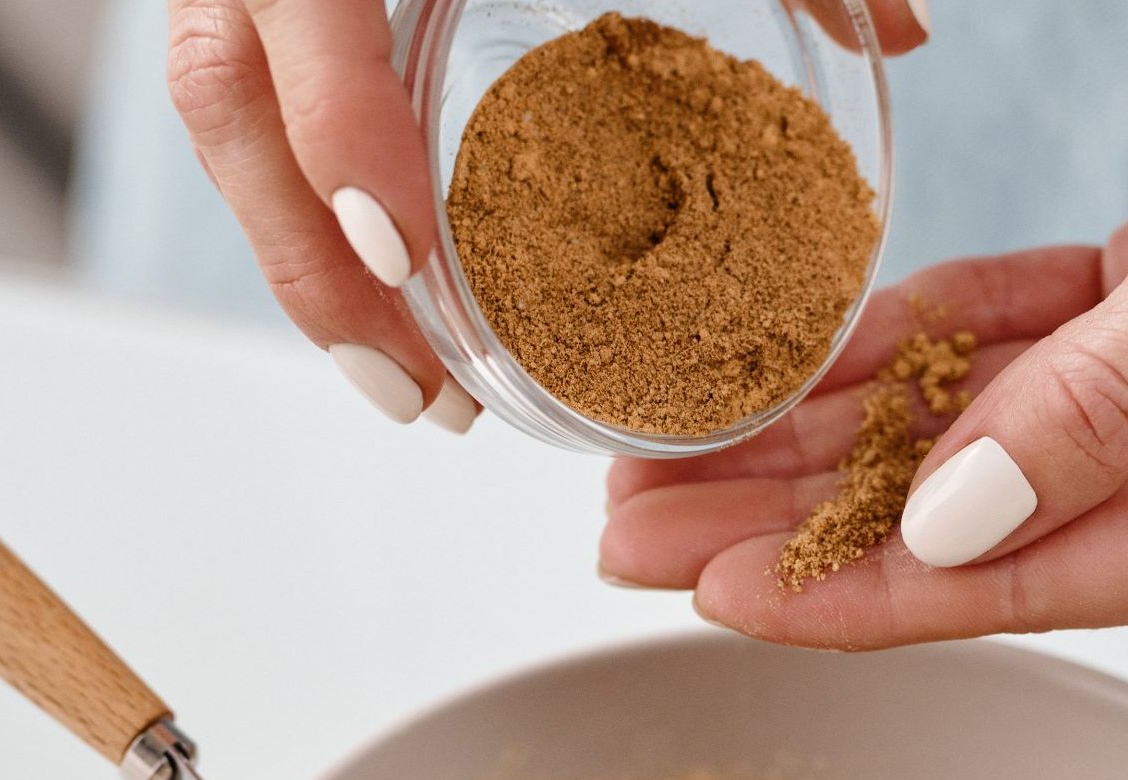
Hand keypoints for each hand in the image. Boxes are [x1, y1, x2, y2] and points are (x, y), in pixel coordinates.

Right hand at [164, 0, 930, 428]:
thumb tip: (904, 30)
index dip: (330, 122)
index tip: (400, 248)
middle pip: (223, 90)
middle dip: (306, 260)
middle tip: (415, 393)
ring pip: (223, 119)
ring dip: (306, 271)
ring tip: (415, 395)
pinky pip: (250, 113)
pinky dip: (311, 222)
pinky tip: (394, 315)